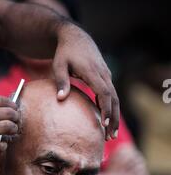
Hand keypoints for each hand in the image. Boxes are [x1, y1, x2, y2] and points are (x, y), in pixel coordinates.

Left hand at [53, 22, 118, 139]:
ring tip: (111, 135)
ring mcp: (106, 76)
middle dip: (114, 119)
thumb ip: (60, 81)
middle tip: (110, 137)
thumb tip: (60, 99)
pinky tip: (106, 123)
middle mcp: (103, 74)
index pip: (104, 93)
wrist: (75, 37)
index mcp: (93, 72)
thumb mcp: (58, 65)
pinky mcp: (105, 78)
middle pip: (114, 99)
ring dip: (114, 117)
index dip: (105, 109)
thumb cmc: (64, 52)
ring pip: (115, 98)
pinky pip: (111, 96)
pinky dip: (110, 109)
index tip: (103, 124)